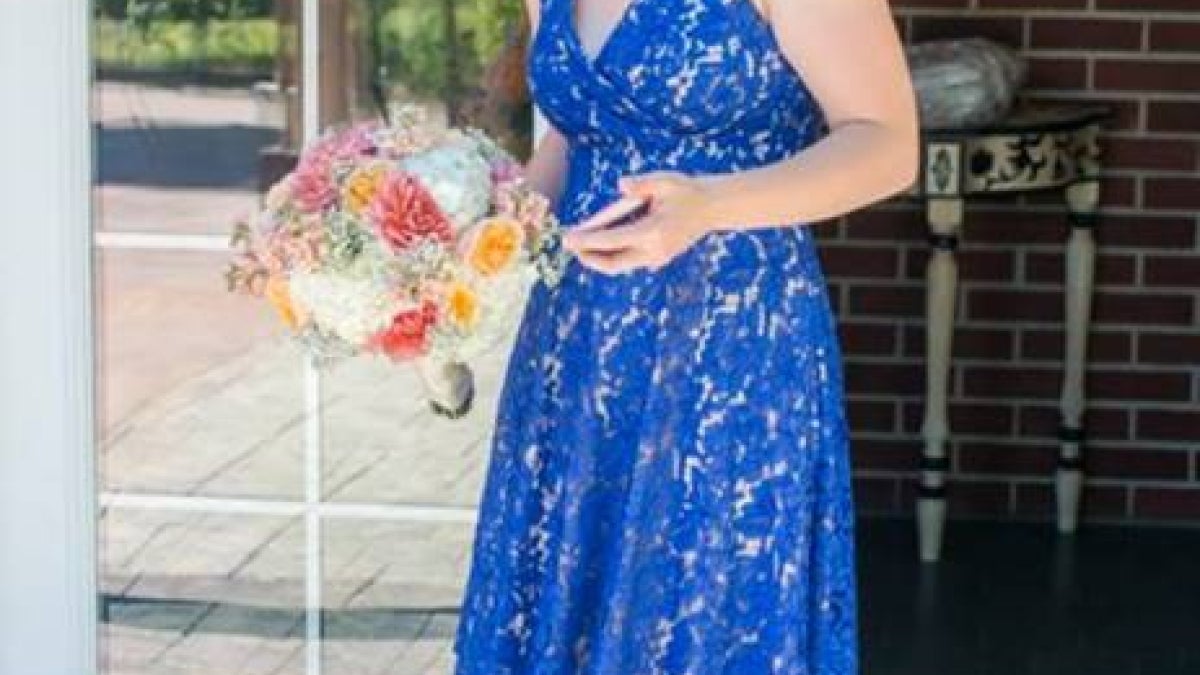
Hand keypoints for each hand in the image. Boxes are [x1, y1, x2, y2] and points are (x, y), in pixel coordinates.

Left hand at [562, 171, 716, 274]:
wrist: (712, 208)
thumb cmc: (686, 191)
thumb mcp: (666, 180)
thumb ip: (642, 183)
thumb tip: (622, 185)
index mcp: (653, 233)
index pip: (612, 241)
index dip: (586, 241)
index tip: (567, 239)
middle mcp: (654, 251)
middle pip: (613, 263)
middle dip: (589, 257)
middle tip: (570, 244)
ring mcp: (658, 258)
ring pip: (620, 265)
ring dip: (599, 258)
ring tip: (581, 245)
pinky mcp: (659, 258)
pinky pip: (629, 261)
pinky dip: (613, 254)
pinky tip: (600, 244)